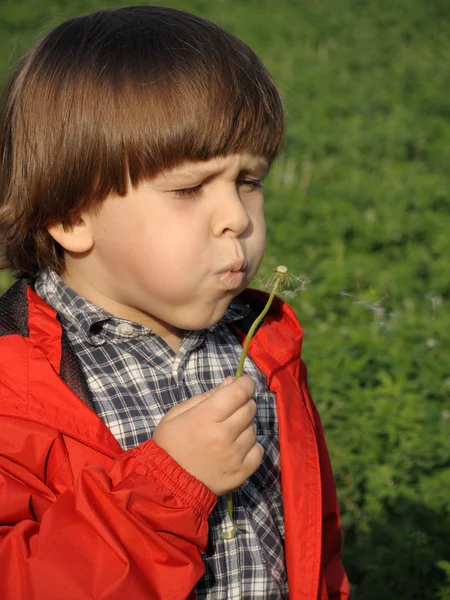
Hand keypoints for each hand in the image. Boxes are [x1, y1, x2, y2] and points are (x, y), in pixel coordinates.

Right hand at [153, 375, 262, 494]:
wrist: (167, 483)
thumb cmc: (170, 443)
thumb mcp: (179, 412)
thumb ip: (206, 396)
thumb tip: (231, 382)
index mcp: (206, 417)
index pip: (240, 392)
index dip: (245, 383)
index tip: (242, 383)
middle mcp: (224, 435)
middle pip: (249, 408)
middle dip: (242, 403)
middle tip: (229, 411)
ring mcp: (235, 456)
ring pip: (254, 428)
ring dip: (244, 426)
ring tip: (228, 433)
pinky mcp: (242, 473)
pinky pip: (258, 450)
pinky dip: (251, 446)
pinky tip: (236, 448)